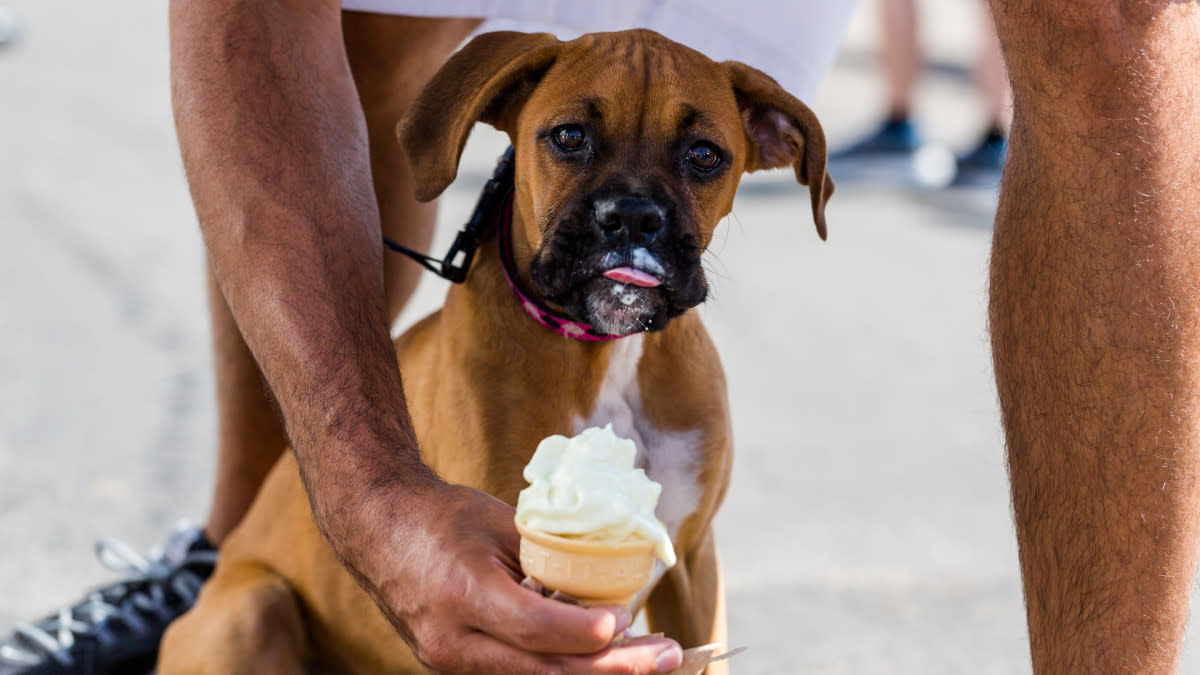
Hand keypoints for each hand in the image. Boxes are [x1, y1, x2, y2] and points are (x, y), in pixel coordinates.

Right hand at [331, 480, 683, 673]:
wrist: (378, 533)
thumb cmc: (443, 518)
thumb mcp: (499, 525)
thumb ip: (548, 560)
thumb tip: (607, 587)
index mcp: (462, 595)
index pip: (533, 628)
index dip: (585, 631)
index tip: (628, 620)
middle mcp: (455, 642)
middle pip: (544, 671)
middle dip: (614, 668)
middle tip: (668, 655)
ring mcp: (453, 663)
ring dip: (597, 674)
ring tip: (651, 661)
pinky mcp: (459, 669)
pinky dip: (566, 670)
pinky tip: (607, 658)